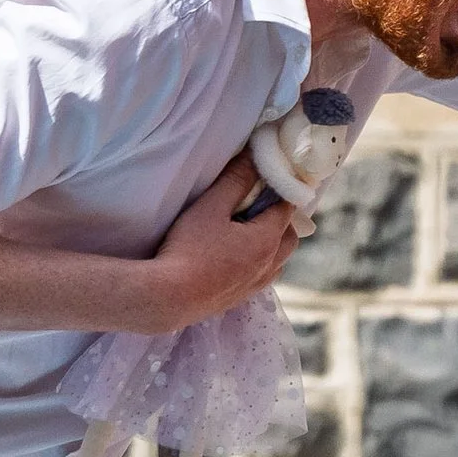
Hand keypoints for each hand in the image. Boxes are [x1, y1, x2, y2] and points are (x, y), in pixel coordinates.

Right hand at [149, 153, 300, 324]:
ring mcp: (256, 285)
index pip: (287, 208)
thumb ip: (236, 181)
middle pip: (289, 236)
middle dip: (280, 218)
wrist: (168, 298)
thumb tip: (255, 158)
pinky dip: (259, 262)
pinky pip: (263, 276)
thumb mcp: (211, 207)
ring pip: (278, 259)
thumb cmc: (188, 249)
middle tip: (258, 205)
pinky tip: (236, 257)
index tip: (272, 179)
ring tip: (247, 231)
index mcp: (267, 240)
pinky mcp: (241, 298)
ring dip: (271, 243)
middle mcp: (269, 265)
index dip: (282, 190)